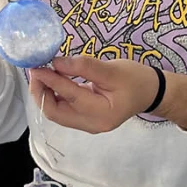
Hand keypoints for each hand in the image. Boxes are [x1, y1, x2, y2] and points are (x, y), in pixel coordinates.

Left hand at [28, 56, 157, 133]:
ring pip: (57, 113)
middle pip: (56, 113)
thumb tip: (56, 62)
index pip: (70, 97)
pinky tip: (52, 80)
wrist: (151, 92)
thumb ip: (85, 66)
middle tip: (35, 70)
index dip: (51, 80)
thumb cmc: (136, 79)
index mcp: (103, 113)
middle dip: (41, 92)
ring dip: (45, 94)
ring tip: (41, 73)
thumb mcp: (113, 69)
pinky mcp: (85, 120)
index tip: (37, 65)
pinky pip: (63, 111)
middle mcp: (92, 124)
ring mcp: (88, 125)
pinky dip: (54, 96)